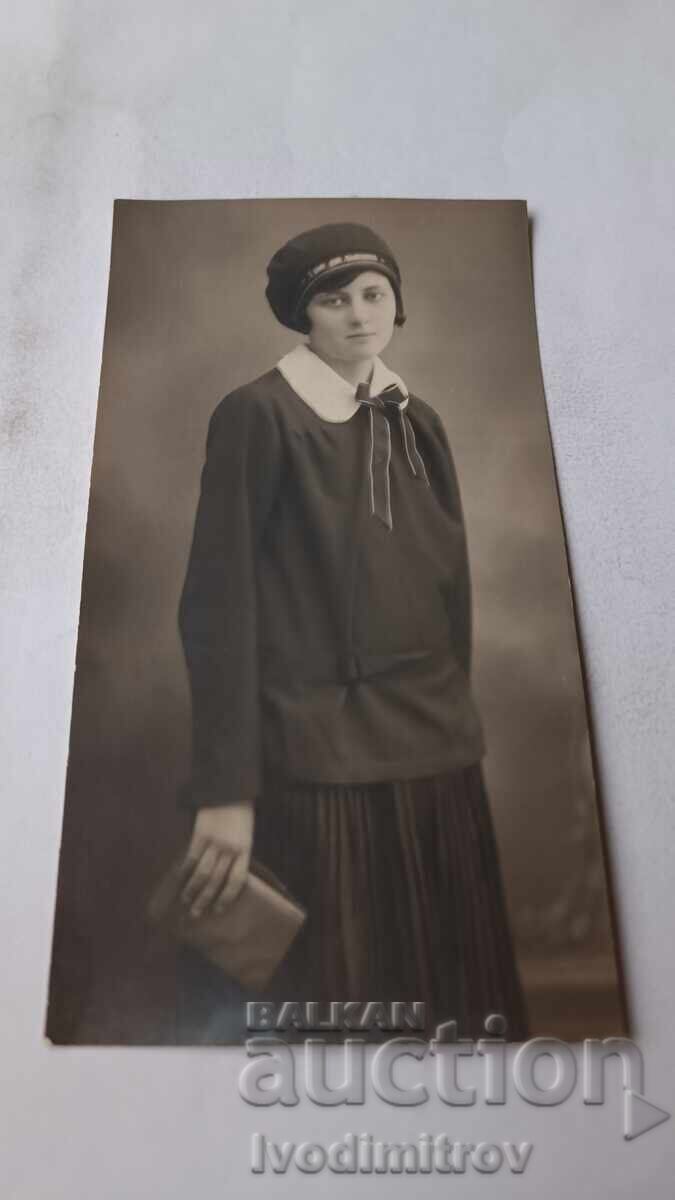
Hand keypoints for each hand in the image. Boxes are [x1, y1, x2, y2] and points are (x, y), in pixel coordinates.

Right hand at [179, 802, 253, 918]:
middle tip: (196, 914)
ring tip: (185, 901)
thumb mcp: (245, 835)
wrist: (230, 788)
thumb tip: (222, 878)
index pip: (236, 881)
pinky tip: (179, 879)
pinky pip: (191, 857)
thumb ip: (237, 855)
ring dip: (192, 889)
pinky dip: (184, 870)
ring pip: (202, 872)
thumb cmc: (239, 813)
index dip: (226, 897)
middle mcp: (230, 848)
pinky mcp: (200, 833)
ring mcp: (215, 841)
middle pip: (216, 881)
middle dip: (205, 899)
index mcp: (245, 849)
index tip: (218, 910)